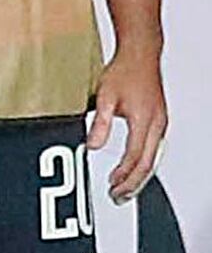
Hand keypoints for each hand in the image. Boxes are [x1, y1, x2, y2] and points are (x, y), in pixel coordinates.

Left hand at [89, 48, 167, 201]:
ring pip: (153, 159)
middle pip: (148, 164)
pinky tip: (134, 169)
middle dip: (134, 184)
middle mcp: (157, 125)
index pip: (136, 157)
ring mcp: (160, 123)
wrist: (141, 55)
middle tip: (119, 198)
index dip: (124, 175)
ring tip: (125, 190)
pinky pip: (153, 149)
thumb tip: (92, 146)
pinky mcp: (158, 121)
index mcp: (146, 121)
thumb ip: (100, 124)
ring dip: (139, 176)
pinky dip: (143, 163)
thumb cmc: (124, 71)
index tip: (111, 186)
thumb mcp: (105, 97)